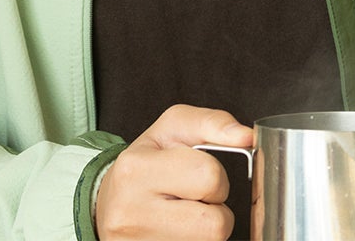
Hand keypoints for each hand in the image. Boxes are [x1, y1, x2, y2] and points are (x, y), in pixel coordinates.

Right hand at [95, 103, 252, 240]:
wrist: (108, 203)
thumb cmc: (144, 163)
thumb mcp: (172, 130)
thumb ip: (212, 123)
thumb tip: (246, 137)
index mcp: (136, 169)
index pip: (209, 177)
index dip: (216, 177)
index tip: (198, 176)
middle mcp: (132, 212)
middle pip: (216, 224)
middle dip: (216, 209)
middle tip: (194, 199)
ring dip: (208, 230)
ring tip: (186, 215)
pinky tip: (179, 230)